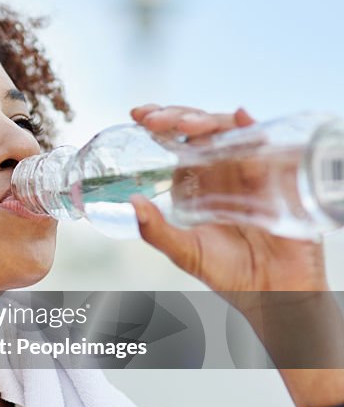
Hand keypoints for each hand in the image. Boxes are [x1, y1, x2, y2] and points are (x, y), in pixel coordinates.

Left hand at [127, 104, 329, 293]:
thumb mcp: (184, 251)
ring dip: (207, 121)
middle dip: (177, 116)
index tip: (139, 115)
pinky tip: (240, 119)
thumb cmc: (228, 272)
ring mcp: (249, 169)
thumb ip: (156, 230)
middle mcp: (221, 169)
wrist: (273, 291)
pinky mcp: (275, 176)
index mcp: (196, 180)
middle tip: (156, 119)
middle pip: (200, 128)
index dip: (160, 122)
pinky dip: (252, 128)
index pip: (176, 142)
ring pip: (229, 130)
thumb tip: (131, 203)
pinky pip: (266, 145)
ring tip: (187, 127)